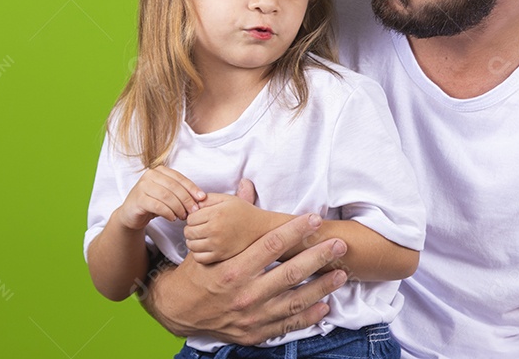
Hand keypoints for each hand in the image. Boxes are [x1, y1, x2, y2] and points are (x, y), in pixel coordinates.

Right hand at [115, 166, 205, 230]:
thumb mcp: (168, 195)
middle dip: (187, 200)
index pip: (180, 178)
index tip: (202, 198)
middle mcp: (150, 175)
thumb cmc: (152, 203)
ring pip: (167, 196)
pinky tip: (173, 218)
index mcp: (160, 170)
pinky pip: (157, 206)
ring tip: (183, 216)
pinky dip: (168, 213)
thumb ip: (181, 192)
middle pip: (174, 187)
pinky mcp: (138, 199)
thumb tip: (201, 198)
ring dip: (178, 208)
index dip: (192, 188)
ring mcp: (142, 186)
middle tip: (194, 211)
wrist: (131, 214)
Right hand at [141, 213, 348, 343]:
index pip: (270, 246)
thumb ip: (232, 218)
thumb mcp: (207, 246)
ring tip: (341, 274)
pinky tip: (325, 306)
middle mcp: (244, 295)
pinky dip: (309, 317)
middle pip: (289, 274)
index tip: (314, 219)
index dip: (295, 231)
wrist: (176, 312)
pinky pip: (287, 325)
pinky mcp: (255, 333)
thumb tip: (247, 185)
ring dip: (321, 287)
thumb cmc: (195, 274)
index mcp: (232, 270)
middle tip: (339, 245)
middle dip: (318, 258)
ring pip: (294, 302)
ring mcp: (251, 317)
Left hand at [185, 186, 272, 263]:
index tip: (202, 218)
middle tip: (201, 227)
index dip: (194, 217)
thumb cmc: (244, 212)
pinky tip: (206, 247)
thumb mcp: (228, 199)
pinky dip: (199, 253)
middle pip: (188, 232)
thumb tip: (193, 204)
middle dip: (192, 229)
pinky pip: (198, 257)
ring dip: (194, 241)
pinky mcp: (220, 256)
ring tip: (203, 237)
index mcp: (216, 213)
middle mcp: (215, 229)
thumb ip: (209, 198)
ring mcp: (217, 244)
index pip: (190, 218)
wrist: (261, 229)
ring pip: (191, 245)